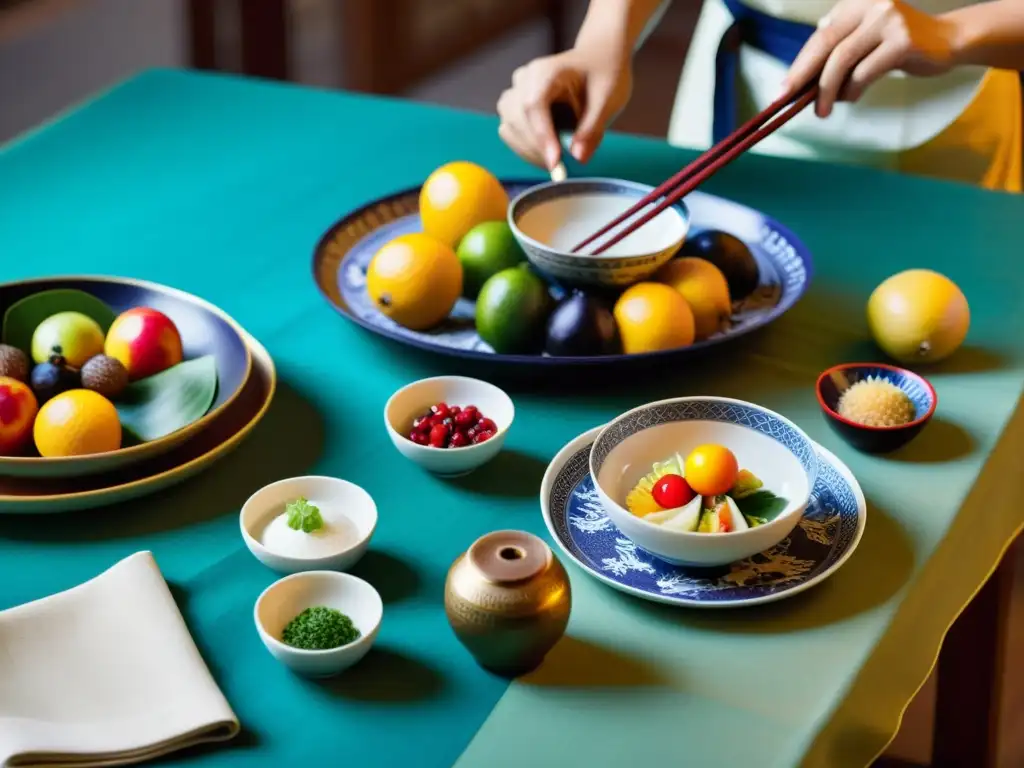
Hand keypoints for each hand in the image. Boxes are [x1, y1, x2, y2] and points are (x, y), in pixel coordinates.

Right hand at [497, 47, 631, 169]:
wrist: (598, 60)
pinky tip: (549, 153)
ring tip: (558, 159)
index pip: (534, 105)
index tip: (555, 163)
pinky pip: (510, 133)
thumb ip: (592, 128)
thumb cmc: (604, 75)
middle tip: (562, 168)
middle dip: (537, 148)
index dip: (542, 136)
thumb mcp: (608, 100)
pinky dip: (527, 149)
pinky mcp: (513, 107)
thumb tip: (578, 157)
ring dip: (530, 150)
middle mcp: (524, 79)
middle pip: (516, 118)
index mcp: (546, 70)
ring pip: (509, 128)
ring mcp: (515, 92)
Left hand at [784, 0, 958, 117]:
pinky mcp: (902, 40)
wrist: (949, 39)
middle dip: (803, 76)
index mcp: (856, 3)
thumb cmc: (899, 46)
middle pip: (826, 44)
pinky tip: (850, 98)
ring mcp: (888, 19)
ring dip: (827, 90)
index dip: (799, 65)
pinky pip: (865, 71)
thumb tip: (802, 81)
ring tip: (821, 110)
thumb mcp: (865, 41)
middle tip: (787, 101)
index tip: (782, 90)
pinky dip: (852, 90)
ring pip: (842, 59)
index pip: (820, 36)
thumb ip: (839, 51)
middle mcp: (870, 4)